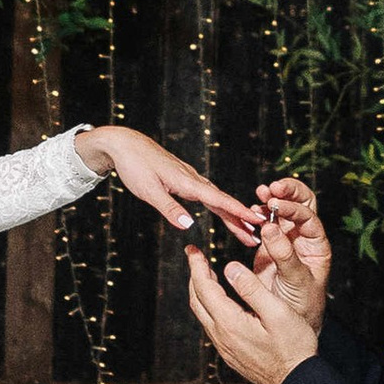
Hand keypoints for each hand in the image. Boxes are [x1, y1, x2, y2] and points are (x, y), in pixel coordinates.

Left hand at [74, 124, 260, 240]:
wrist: (125, 144)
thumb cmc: (135, 166)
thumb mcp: (149, 191)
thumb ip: (170, 208)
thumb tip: (190, 226)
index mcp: (188, 182)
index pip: (220, 200)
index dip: (239, 213)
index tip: (258, 222)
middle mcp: (194, 180)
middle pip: (222, 202)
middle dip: (240, 220)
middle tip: (256, 238)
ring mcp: (190, 179)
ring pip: (217, 199)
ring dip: (232, 215)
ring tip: (245, 230)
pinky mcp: (184, 179)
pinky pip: (208, 195)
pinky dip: (220, 206)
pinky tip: (224, 213)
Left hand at [185, 241, 319, 383]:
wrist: (297, 383)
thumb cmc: (294, 348)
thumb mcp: (278, 312)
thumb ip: (253, 289)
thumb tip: (230, 267)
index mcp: (230, 323)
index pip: (204, 288)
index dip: (197, 265)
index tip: (193, 249)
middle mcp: (221, 336)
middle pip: (197, 300)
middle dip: (194, 275)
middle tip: (195, 256)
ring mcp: (224, 348)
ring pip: (203, 314)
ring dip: (201, 291)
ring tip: (207, 273)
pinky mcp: (230, 354)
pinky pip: (212, 325)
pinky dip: (210, 306)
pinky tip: (221, 301)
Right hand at [252, 175, 330, 327]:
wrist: (288, 324)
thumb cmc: (301, 305)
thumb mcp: (296, 281)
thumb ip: (285, 255)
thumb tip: (270, 226)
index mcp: (317, 246)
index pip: (308, 217)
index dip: (293, 207)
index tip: (275, 204)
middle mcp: (304, 239)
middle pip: (302, 203)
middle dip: (288, 191)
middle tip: (271, 189)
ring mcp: (287, 240)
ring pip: (283, 210)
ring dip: (272, 199)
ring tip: (259, 195)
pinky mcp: (269, 247)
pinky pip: (266, 224)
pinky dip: (258, 215)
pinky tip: (250, 213)